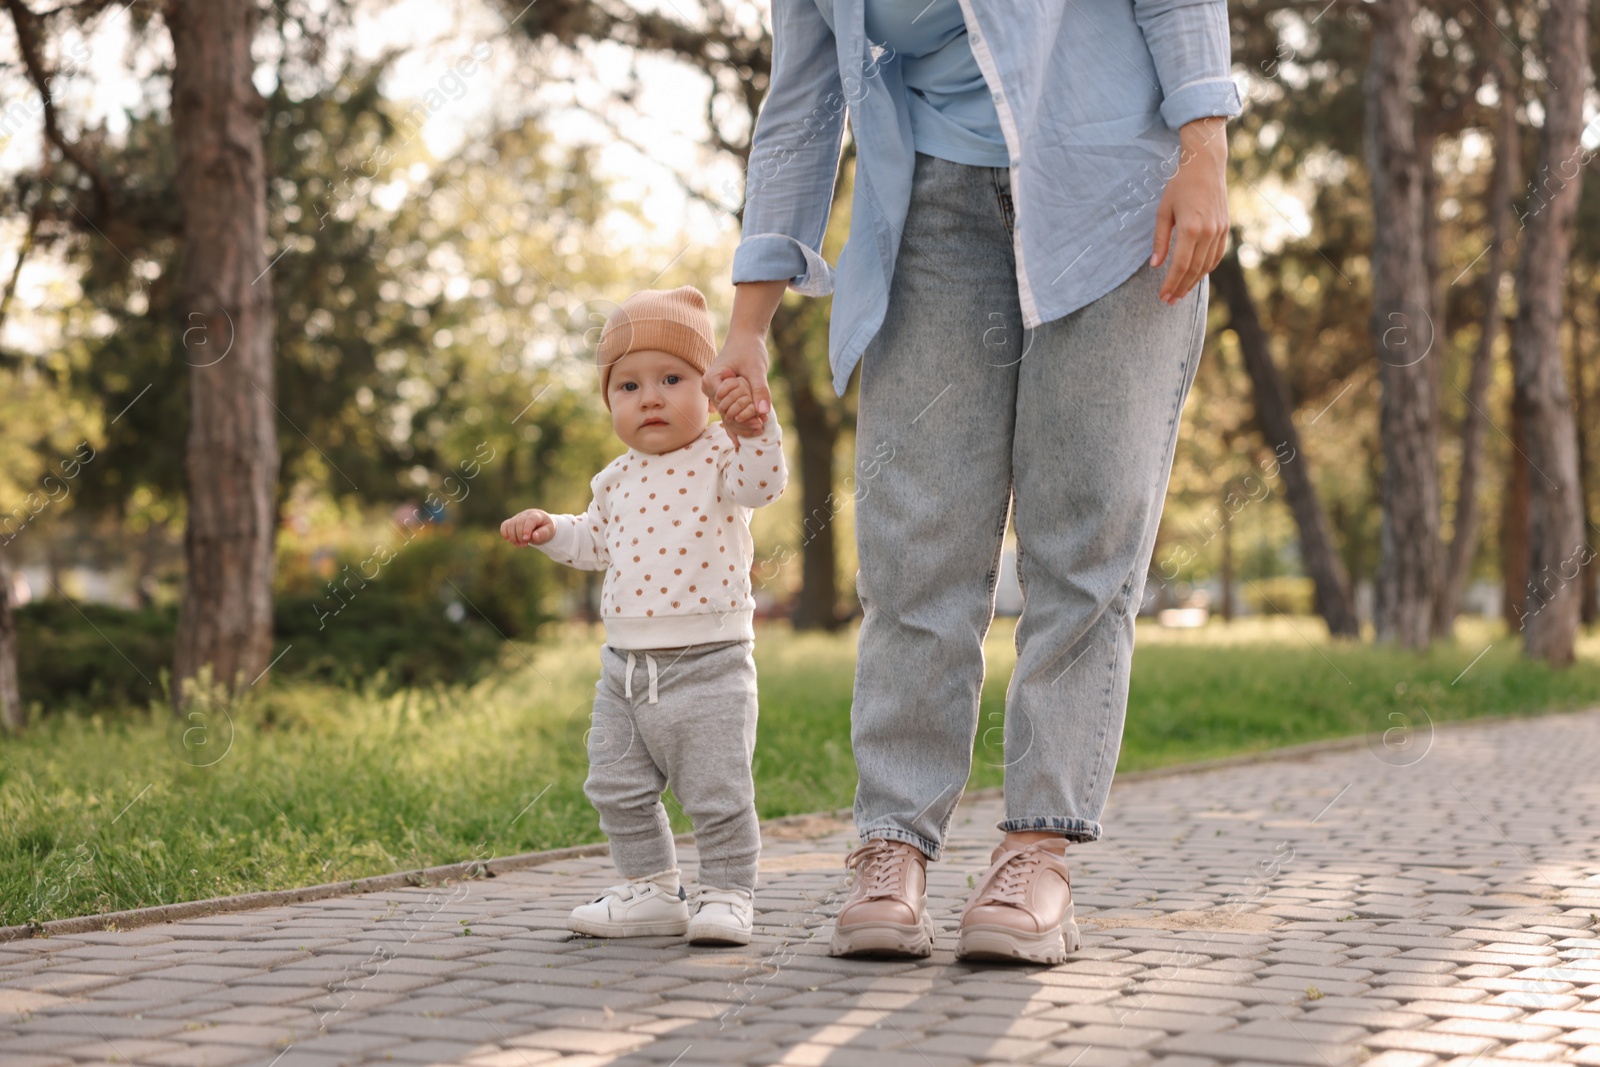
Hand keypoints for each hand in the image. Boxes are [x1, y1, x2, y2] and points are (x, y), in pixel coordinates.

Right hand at [500, 508, 553, 546]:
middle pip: (519, 522)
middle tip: (525, 544)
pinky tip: (509, 540)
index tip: (526, 539)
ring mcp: (518, 517)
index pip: (531, 519)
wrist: (541, 526)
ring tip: (519, 544)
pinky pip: (504, 525)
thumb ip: (543, 534)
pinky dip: (505, 533)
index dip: (527, 529)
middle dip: (520, 535)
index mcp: (537, 515)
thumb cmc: (545, 529)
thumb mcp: (549, 532)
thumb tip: (534, 536)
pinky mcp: (512, 521)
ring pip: (510, 524)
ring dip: (513, 537)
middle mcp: (526, 514)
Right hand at [703, 329, 771, 449]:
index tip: (760, 422)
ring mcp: (715, 393)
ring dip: (743, 424)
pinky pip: (730, 412)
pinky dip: (739, 422)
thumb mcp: (757, 370)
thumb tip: (764, 413)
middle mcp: (709, 389)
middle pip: (726, 414)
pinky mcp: (723, 395)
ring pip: (728, 416)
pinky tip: (744, 439)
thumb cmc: (750, 350)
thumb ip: (760, 390)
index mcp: (712, 381)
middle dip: (744, 422)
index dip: (744, 416)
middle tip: (762, 428)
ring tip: (760, 430)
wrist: (746, 338)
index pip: (727, 407)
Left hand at [1151, 116, 1229, 305]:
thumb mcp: (1163, 211)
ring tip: (1180, 292)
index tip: (1162, 296)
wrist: (1205, 165)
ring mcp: (1220, 230)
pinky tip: (1196, 276)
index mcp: (1191, 228)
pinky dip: (1206, 269)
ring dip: (1194, 282)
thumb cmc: (1179, 185)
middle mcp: (1208, 232)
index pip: (1181, 265)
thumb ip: (1160, 240)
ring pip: (1207, 265)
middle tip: (1169, 301)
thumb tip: (1155, 265)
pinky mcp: (1225, 228)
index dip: (1171, 283)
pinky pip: (1217, 255)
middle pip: (1194, 269)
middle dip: (1181, 287)